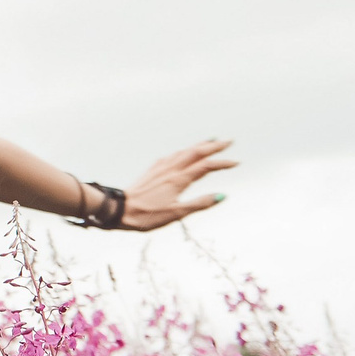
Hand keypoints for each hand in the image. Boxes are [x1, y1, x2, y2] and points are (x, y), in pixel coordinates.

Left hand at [117, 139, 236, 230]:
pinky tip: (181, 153)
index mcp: (179, 180)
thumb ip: (199, 204)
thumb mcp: (176, 214)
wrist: (118, 209)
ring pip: (183, 152)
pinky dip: (182, 152)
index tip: (236, 162)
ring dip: (198, 145)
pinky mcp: (152, 171)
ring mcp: (160, 168)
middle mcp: (170, 170)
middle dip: (213, 146)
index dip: (222, 163)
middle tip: (229, 141)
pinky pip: (171, 156)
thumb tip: (222, 196)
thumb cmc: (146, 215)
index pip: (206, 166)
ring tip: (210, 141)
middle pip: (195, 153)